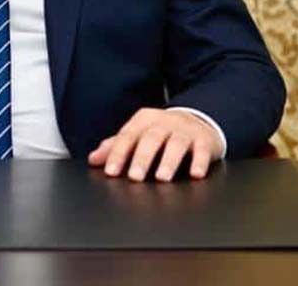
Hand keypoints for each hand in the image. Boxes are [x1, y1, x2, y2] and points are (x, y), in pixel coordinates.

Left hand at [87, 108, 222, 181]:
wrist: (197, 120)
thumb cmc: (162, 132)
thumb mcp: (138, 134)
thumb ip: (116, 146)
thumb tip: (93, 159)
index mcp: (143, 121)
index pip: (127, 136)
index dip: (117, 154)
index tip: (111, 171)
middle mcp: (164, 123)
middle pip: (151, 139)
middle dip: (142, 158)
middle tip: (135, 176)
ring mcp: (185, 130)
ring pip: (176, 144)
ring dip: (169, 161)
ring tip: (162, 177)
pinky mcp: (204, 140)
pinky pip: (202, 150)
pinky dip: (199, 162)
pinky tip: (195, 174)